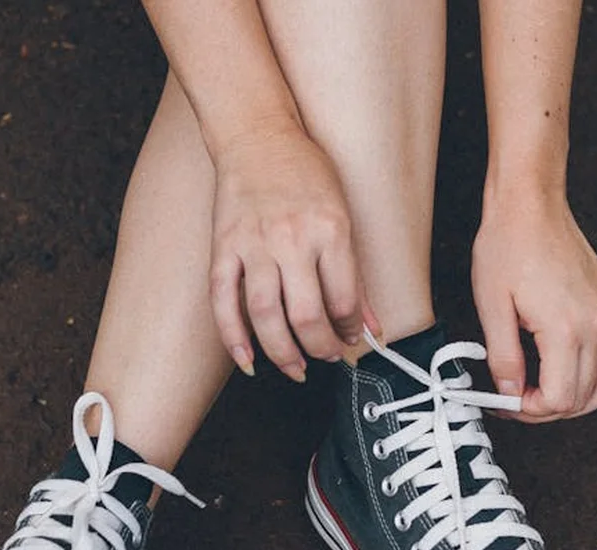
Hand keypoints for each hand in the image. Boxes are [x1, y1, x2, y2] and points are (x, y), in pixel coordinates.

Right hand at [209, 121, 371, 381]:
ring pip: (266, 314)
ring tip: (296, 368)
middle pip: (307, 314)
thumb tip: (372, 327)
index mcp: (330, 229)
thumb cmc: (306, 173)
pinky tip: (247, 360)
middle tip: (327, 357)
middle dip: (321, 347)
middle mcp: (292, 238)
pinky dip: (234, 336)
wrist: (257, 135)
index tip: (351, 339)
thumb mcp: (343, 215)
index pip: (344, 299)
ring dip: (282, 352)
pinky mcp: (224, 246)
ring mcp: (254, 243)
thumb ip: (355, 275)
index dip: (349, 329)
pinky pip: (224, 300)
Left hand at [472, 190, 596, 421]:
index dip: (530, 411)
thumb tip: (508, 393)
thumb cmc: (508, 246)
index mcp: (565, 329)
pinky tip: (584, 372)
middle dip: (548, 408)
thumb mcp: (491, 306)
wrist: (529, 206)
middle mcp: (596, 325)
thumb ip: (503, 358)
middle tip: (516, 399)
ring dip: (580, 399)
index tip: (506, 401)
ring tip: (545, 392)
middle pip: (584, 397)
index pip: (560, 398)